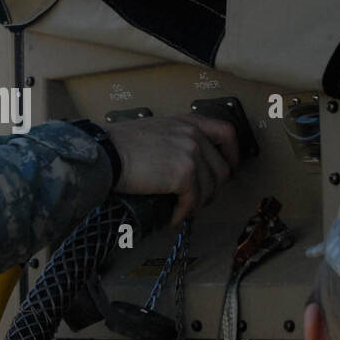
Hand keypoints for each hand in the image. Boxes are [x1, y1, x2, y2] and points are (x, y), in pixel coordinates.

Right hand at [105, 114, 238, 224]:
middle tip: (199, 199)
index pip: (226, 132)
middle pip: (221, 168)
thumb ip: (175, 138)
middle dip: (213, 189)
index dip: (233, 154)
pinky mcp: (184, 174)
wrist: (106, 153)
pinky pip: (192, 201)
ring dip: (197, 204)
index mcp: (187, 122)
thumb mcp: (155, 129)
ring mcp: (191, 153)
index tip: (229, 168)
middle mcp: (193, 134)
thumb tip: (183, 164)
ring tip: (182, 209)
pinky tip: (172, 217)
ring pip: (209, 189)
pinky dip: (183, 213)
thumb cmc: (119, 144)